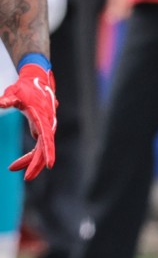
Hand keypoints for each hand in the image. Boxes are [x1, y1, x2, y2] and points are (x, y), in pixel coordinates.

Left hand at [0, 54, 56, 179]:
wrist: (37, 79)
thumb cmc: (25, 86)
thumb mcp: (14, 93)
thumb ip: (8, 99)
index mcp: (42, 117)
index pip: (46, 138)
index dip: (48, 152)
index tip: (49, 166)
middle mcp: (48, 123)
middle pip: (45, 148)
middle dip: (36, 164)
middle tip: (25, 178)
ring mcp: (46, 127)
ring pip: (41, 149)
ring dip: (29, 161)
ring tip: (11, 168)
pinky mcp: (43, 128)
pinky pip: (38, 146)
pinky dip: (29, 156)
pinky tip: (16, 164)